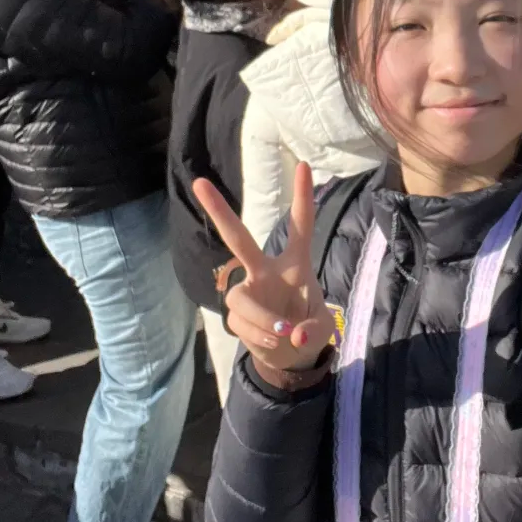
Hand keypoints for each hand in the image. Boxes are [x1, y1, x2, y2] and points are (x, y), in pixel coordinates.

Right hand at [193, 163, 334, 371]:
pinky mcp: (236, 314)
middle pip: (239, 237)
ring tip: (282, 333)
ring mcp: (248, 290)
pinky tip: (272, 342)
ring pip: (238, 297)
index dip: (302, 196)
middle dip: (220, 211)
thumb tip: (290, 334)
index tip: (302, 164)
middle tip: (199, 182)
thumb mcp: (321, 330)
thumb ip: (311, 330)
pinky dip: (258, 335)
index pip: (300, 225)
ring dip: (261, 318)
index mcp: (295, 264)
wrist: (291, 356)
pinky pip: (239, 322)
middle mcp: (266, 270)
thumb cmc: (309, 329)